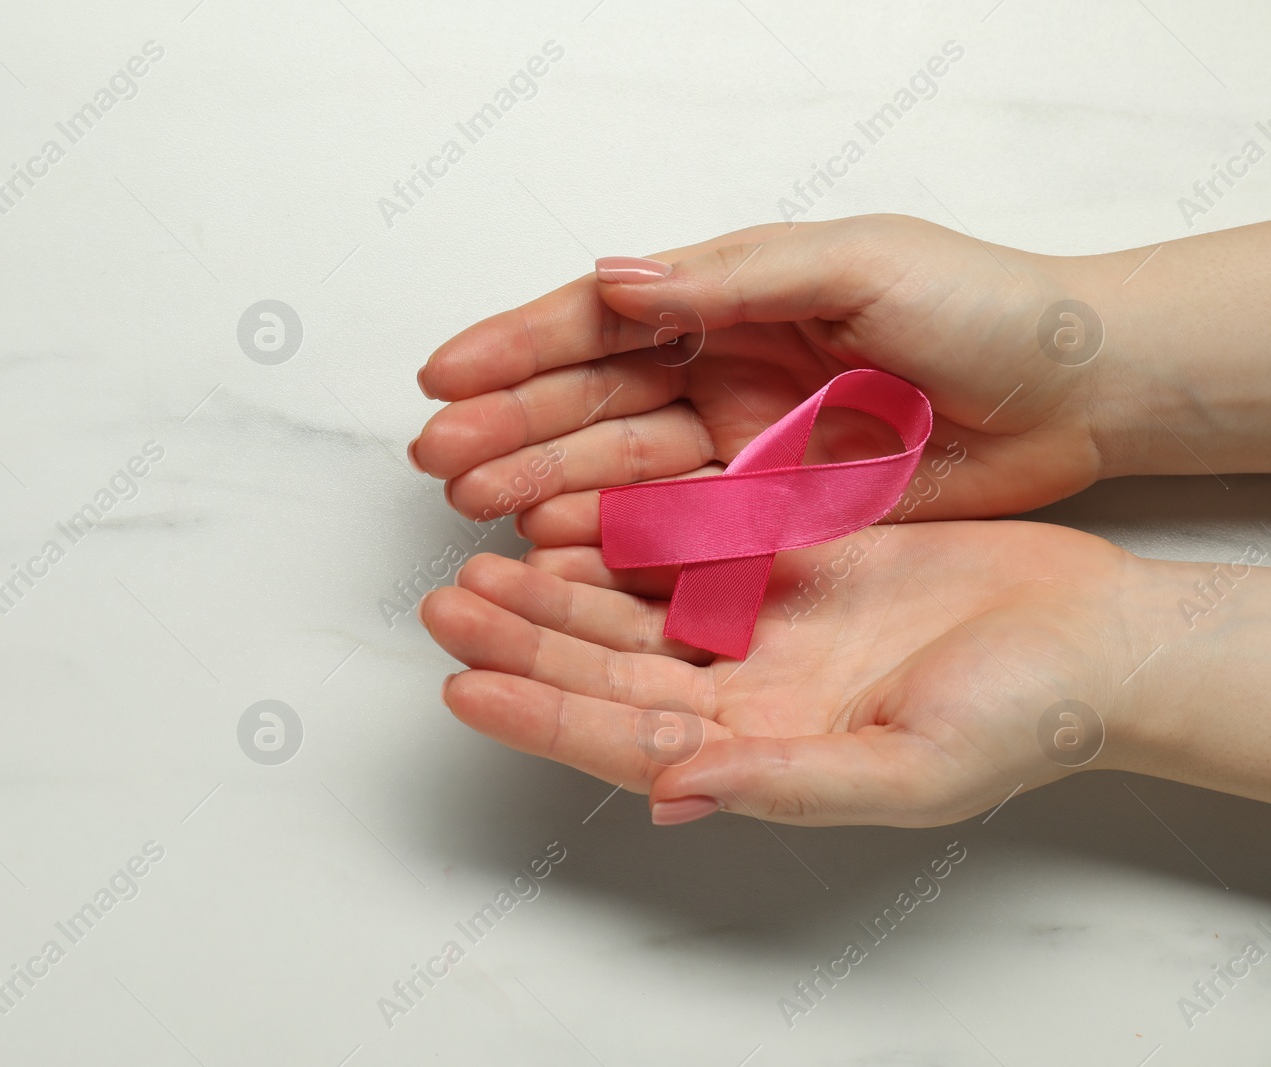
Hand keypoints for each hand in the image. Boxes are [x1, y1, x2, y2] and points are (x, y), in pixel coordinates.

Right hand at [412, 214, 1116, 544]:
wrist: (1075, 389)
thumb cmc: (979, 306)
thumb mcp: (854, 266)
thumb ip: (731, 278)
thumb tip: (613, 279)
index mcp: (731, 298)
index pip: (599, 323)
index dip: (516, 347)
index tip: (443, 376)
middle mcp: (723, 370)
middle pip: (591, 402)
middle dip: (509, 427)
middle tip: (438, 459)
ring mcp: (743, 446)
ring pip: (622, 470)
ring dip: (547, 485)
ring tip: (480, 511)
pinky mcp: (776, 513)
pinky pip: (679, 531)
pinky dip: (617, 542)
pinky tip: (560, 549)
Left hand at [419, 520, 1159, 826]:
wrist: (1090, 634)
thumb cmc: (1024, 717)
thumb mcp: (910, 769)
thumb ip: (788, 783)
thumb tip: (675, 794)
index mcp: (758, 755)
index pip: (621, 741)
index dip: (539, 717)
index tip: (462, 685)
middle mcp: (742, 696)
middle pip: (604, 672)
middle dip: (521, 643)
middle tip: (444, 605)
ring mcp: (758, 629)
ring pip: (627, 611)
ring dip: (553, 589)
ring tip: (478, 559)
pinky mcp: (781, 564)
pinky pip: (681, 547)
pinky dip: (622, 533)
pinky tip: (568, 514)